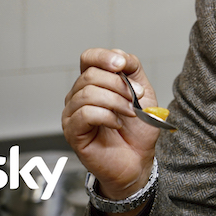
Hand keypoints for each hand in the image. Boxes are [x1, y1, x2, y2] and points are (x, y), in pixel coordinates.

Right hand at [62, 49, 159, 203]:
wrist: (139, 158)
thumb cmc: (138, 128)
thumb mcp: (143, 92)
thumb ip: (133, 70)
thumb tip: (120, 57)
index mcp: (94, 82)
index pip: (89, 57)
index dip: (104, 57)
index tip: (122, 66)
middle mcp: (79, 95)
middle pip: (91, 75)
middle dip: (119, 85)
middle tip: (136, 99)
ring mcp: (73, 113)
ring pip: (88, 93)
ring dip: (116, 102)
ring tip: (130, 113)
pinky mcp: (72, 132)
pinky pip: (85, 114)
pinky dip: (107, 116)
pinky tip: (117, 124)